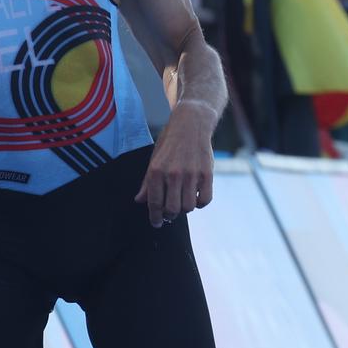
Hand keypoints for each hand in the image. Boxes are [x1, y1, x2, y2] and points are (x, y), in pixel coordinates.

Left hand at [136, 102, 215, 224]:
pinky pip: (205, 200)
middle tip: (170, 212)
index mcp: (156, 171)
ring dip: (185, 209)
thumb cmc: (170, 143)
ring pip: (188, 207)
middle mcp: (173, 174)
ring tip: (182, 202)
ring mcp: (191, 174)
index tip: (157, 223)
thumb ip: (147, 183)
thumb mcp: (154, 160)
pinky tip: (195, 197)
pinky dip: (200, 203)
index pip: (154, 203)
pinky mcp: (207, 174)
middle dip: (170, 215)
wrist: (191, 124)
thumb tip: (139, 201)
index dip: (155, 217)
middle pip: (172, 210)